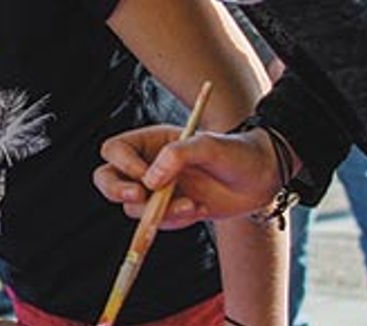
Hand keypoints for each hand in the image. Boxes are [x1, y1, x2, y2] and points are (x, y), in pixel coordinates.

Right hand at [94, 125, 281, 228]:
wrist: (260, 179)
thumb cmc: (236, 152)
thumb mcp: (209, 145)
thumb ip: (178, 155)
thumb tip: (149, 182)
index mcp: (151, 141)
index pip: (115, 150)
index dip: (123, 164)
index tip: (146, 175)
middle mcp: (148, 165)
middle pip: (106, 179)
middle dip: (117, 190)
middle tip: (140, 195)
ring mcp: (157, 191)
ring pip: (132, 207)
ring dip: (158, 211)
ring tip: (192, 204)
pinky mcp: (169, 212)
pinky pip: (155, 224)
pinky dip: (174, 220)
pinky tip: (199, 209)